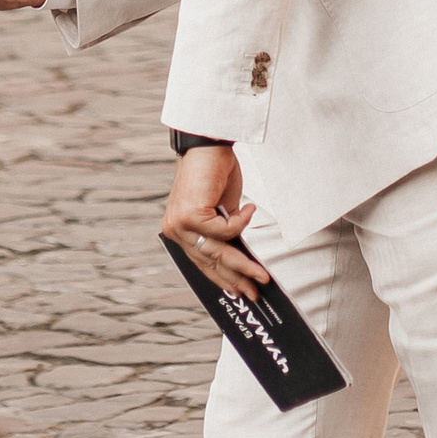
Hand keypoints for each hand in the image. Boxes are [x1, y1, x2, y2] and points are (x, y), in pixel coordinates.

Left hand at [160, 142, 264, 296]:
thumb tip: (239, 253)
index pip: (201, 262)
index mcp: (179, 230)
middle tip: (254, 292)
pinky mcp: (190, 215)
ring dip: (242, 265)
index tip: (239, 291)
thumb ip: (224, 231)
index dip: (222, 279)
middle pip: (210, 262)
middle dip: (236, 279)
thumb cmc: (213, 173)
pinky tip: (250, 211)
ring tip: (261, 275)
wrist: (206, 145)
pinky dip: (241, 223)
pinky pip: (224, 230)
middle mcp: (175, 230)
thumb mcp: (220, 209)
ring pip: (217, 252)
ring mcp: (180, 224)